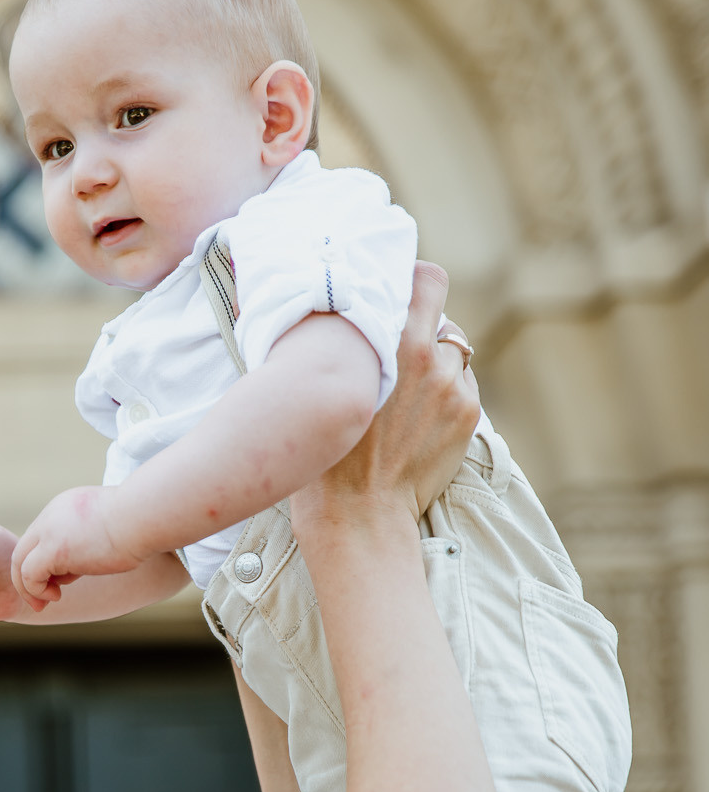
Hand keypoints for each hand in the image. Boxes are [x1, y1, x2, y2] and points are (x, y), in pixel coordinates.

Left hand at [11, 486, 145, 606]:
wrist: (145, 514)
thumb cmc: (143, 520)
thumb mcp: (112, 524)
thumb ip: (97, 536)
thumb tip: (102, 553)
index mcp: (66, 507)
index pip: (42, 536)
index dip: (46, 562)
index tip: (60, 582)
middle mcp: (53, 515)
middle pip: (25, 548)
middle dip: (28, 577)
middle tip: (41, 599)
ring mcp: (50, 530)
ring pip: (20, 561)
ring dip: (30, 587)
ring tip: (50, 599)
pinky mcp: (54, 549)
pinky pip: (29, 574)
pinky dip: (35, 590)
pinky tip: (55, 597)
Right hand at [290, 264, 478, 539]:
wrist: (358, 512)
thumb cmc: (324, 449)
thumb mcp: (326, 382)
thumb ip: (350, 342)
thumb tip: (352, 316)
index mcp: (391, 341)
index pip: (427, 280)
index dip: (416, 281)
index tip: (400, 291)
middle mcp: (429, 357)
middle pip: (443, 314)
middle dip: (424, 324)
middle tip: (399, 347)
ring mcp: (454, 387)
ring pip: (454, 350)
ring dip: (436, 360)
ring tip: (407, 388)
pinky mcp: (467, 414)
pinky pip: (463, 383)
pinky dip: (446, 390)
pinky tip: (418, 415)